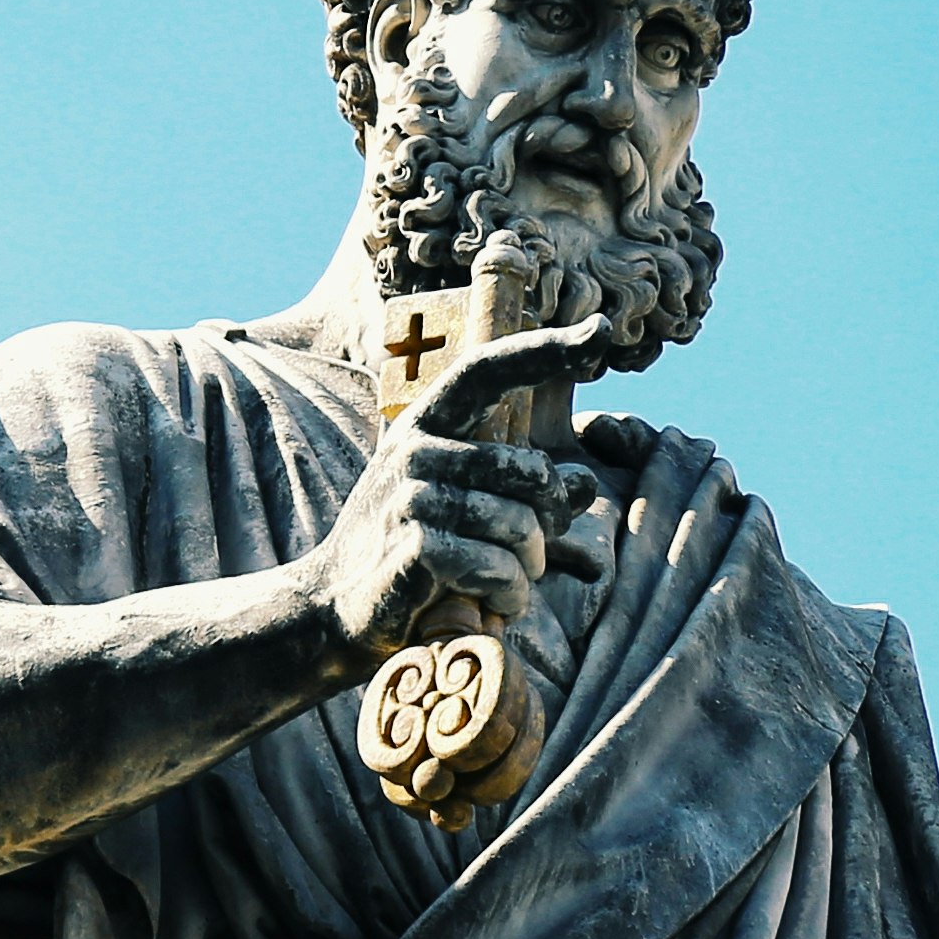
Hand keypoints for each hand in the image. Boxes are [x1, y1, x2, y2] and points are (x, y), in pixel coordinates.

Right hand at [310, 322, 612, 659]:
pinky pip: (495, 566)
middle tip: (535, 556)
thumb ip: (530, 498)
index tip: (601, 330)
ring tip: (509, 586)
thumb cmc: (413, 556)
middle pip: (529, 471)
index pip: (488, 370)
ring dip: (527, 569)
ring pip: (518, 525)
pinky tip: (494, 605)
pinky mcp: (411, 547)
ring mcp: (407, 496)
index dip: (545, 349)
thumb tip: (585, 482)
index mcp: (427, 426)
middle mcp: (414, 449)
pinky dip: (508, 593)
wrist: (337, 608)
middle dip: (549, 521)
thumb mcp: (472, 514)